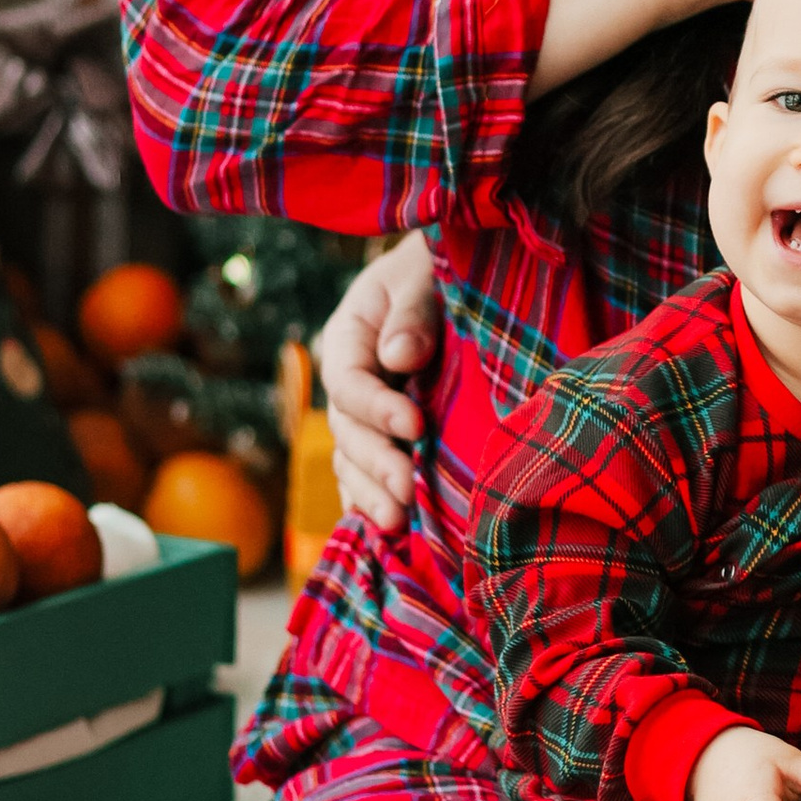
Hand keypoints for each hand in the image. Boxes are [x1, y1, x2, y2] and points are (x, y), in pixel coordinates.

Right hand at [318, 232, 440, 531]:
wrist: (454, 276)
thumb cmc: (440, 268)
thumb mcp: (425, 275)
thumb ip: (414, 313)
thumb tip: (399, 357)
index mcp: (349, 335)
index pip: (348, 380)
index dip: (376, 407)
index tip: (415, 425)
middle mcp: (348, 378)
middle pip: (346, 430)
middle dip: (376, 464)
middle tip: (407, 491)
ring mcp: (362, 411)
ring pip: (350, 459)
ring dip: (370, 493)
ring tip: (396, 523)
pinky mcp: (381, 434)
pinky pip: (363, 473)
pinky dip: (370, 500)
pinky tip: (388, 532)